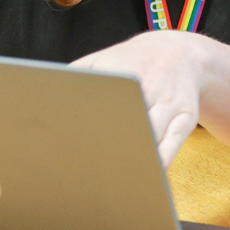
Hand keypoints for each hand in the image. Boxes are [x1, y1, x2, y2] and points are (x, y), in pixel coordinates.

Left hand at [71, 31, 208, 167]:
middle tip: (95, 166)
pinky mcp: (186, 117)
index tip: (76, 140)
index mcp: (126, 74)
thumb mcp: (103, 59)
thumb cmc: (133, 61)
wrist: (179, 52)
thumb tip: (43, 93)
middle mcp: (151, 87)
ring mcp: (171, 103)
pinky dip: (164, 158)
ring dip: (139, 155)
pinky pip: (175, 141)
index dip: (92, 121)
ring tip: (120, 177)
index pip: (107, 101)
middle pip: (133, 120)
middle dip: (117, 142)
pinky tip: (151, 174)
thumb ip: (77, 74)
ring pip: (155, 134)